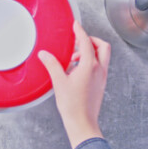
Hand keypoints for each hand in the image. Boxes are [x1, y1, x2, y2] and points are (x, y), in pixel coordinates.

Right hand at [38, 21, 110, 148]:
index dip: (80, 32)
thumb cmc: (72, 105)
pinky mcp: (101, 84)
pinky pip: (100, 66)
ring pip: (102, 56)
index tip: (76, 25)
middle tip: (78, 41)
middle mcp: (100, 70)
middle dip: (91, 40)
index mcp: (90, 66)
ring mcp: (102, 77)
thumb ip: (52, 65)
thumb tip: (44, 54)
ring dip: (90, 51)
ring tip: (73, 59)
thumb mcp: (59, 82)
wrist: (82, 123)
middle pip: (102, 46)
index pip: (87, 42)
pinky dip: (91, 62)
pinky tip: (77, 70)